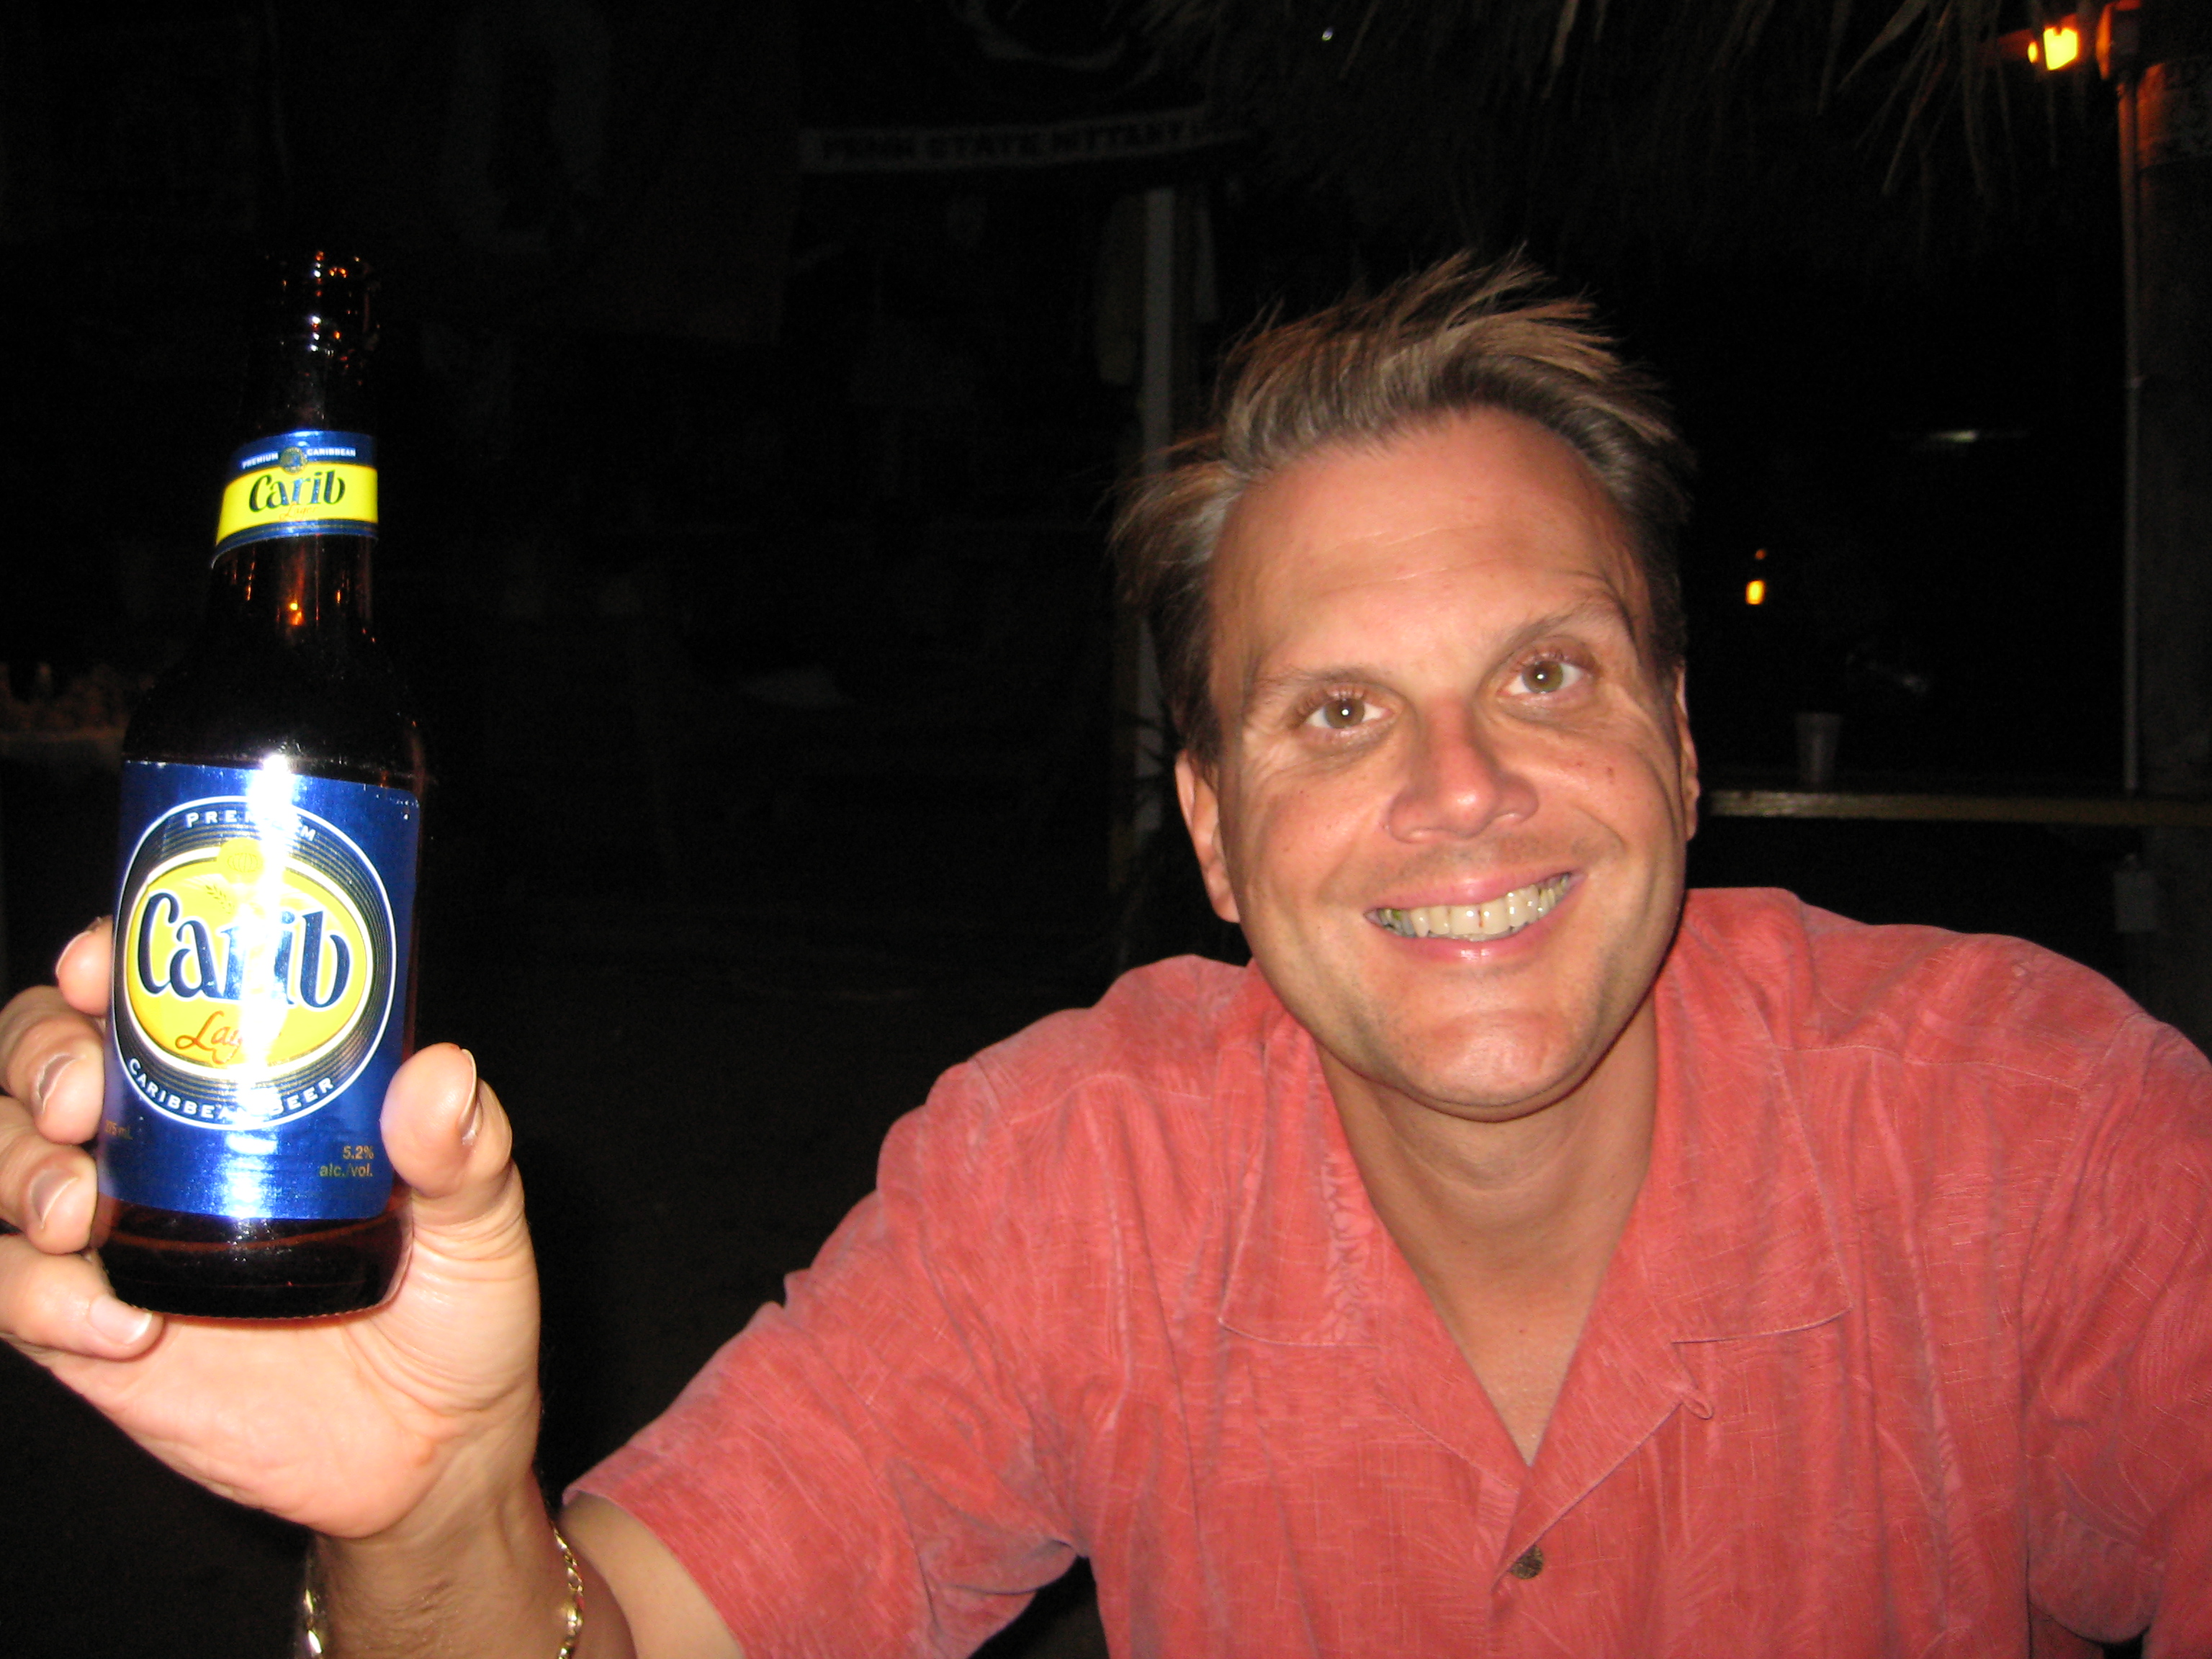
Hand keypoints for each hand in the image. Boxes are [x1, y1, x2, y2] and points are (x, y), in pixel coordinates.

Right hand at [0, 921, 543, 1542]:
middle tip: (79, 1099)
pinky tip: (120, 1324)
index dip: (101, 963)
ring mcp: (123, 1238)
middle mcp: (166, 1149)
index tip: (97, 961)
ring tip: (81, 1213)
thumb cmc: (459, 1310)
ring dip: (13, 1170)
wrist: (434, 1448)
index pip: (147, 996)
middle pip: (39, 1063)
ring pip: (2, 1166)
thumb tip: (439, 1072)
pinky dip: (35, 1298)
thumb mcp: (483, 1220)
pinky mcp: (94, 1333)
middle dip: (35, 1058)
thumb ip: (467, 1149)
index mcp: (252, 1090)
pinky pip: (13, 1296)